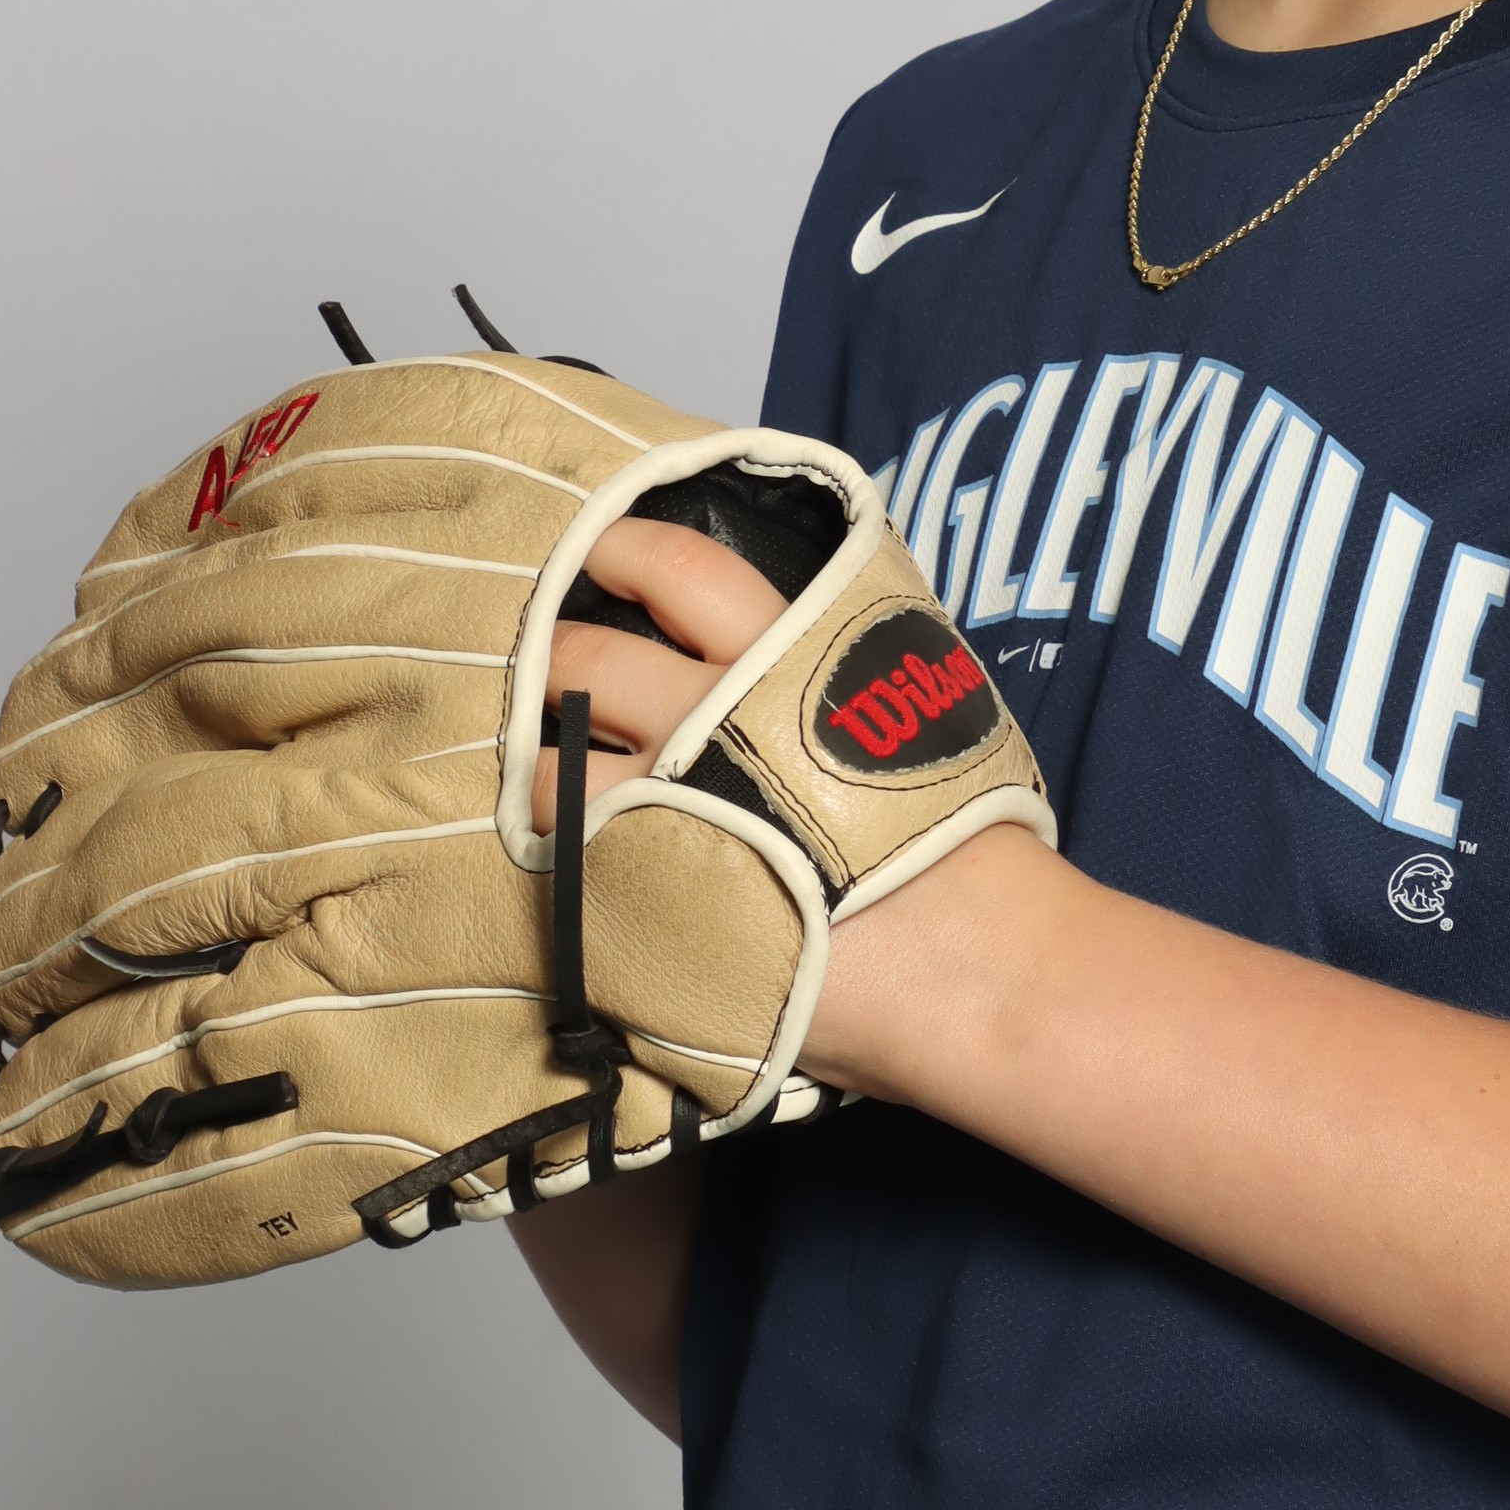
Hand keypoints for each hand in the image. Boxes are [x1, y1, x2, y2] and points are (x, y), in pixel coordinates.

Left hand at [537, 508, 1049, 1095]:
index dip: (625, 549)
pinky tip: (587, 865)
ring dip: (540, 764)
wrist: (969, 960)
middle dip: (557, 656)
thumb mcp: (916, 698)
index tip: (602, 553)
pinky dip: (564, 859)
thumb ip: (835, 656)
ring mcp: (658, 810)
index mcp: (783, 654)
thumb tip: (773, 638)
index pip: (679, 568)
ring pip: (547, 766)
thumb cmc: (965, 833)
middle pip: (588, 658)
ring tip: (554, 777)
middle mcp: (704, 718)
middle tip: (556, 667)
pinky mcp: (634, 899)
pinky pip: (564, 866)